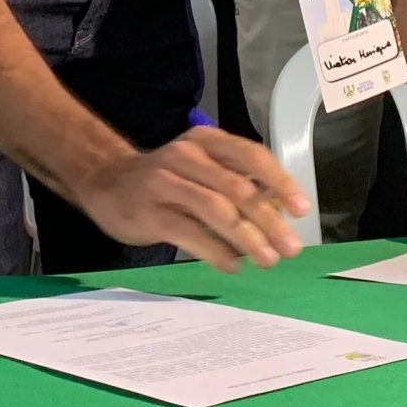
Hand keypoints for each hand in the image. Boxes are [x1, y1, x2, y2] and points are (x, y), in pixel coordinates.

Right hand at [75, 126, 311, 273]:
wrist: (105, 182)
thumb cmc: (165, 179)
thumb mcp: (202, 170)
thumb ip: (238, 185)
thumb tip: (281, 213)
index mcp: (206, 141)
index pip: (251, 156)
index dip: (279, 183)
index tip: (300, 210)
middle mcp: (187, 156)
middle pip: (238, 189)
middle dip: (269, 221)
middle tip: (290, 248)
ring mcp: (165, 183)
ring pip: (217, 211)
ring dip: (247, 239)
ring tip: (267, 260)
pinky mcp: (150, 212)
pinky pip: (190, 234)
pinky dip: (216, 252)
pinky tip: (232, 265)